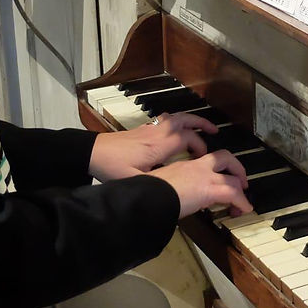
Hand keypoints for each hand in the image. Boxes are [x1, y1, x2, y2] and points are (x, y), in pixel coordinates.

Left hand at [88, 113, 216, 179]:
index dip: (200, 146)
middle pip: (185, 120)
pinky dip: (177, 122)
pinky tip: (178, 130)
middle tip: (215, 132)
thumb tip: (177, 190)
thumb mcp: (135, 181)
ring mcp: (150, 129)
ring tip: (202, 127)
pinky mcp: (143, 130)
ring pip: (175, 117)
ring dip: (191, 120)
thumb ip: (157, 184)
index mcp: (159, 146)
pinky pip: (166, 120)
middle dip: (202, 125)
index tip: (206, 158)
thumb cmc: (112, 167)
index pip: (188, 138)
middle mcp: (157, 133)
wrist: (92, 153)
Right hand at [155, 151, 250, 218]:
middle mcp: (196, 167)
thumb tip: (171, 202)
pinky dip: (242, 202)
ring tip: (244, 200)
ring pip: (232, 175)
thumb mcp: (159, 187)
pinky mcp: (210, 188)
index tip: (214, 180)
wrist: (148, 196)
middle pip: (223, 157)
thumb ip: (169, 190)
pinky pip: (234, 193)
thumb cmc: (147, 194)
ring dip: (241, 187)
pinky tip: (244, 209)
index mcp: (183, 167)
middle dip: (235, 167)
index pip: (204, 162)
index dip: (213, 169)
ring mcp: (205, 176)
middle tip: (239, 180)